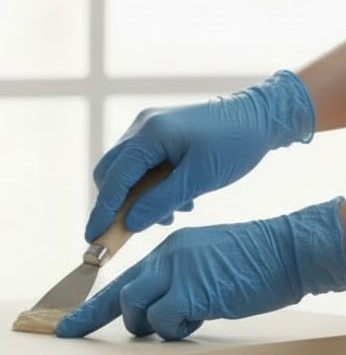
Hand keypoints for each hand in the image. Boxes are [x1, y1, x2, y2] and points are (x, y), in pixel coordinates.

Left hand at [57, 198, 345, 340]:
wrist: (290, 251)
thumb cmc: (256, 263)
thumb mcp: (206, 264)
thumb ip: (175, 282)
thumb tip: (155, 314)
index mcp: (167, 250)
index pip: (118, 281)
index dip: (87, 309)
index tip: (63, 328)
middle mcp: (165, 257)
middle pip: (120, 298)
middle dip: (125, 322)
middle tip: (141, 329)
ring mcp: (175, 272)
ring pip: (135, 309)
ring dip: (155, 326)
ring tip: (186, 318)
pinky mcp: (190, 291)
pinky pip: (163, 322)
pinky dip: (177, 329)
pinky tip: (201, 317)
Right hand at [85, 70, 315, 242]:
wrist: (261, 116)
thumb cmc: (234, 144)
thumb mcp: (198, 179)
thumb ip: (160, 203)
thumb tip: (129, 224)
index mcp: (149, 135)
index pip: (114, 179)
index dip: (102, 212)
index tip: (93, 238)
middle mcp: (141, 128)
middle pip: (109, 173)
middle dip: (115, 204)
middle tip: (130, 230)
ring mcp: (148, 129)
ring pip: (124, 172)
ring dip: (136, 198)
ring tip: (168, 214)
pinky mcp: (158, 135)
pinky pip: (140, 166)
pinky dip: (148, 187)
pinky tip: (174, 199)